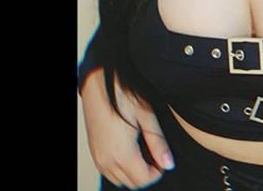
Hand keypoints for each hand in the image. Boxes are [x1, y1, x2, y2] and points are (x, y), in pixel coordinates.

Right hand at [81, 68, 174, 188]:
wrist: (98, 82)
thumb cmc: (121, 93)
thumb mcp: (146, 116)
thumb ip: (158, 143)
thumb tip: (169, 163)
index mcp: (121, 154)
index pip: (143, 180)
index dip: (158, 171)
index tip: (164, 158)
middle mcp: (106, 160)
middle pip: (131, 183)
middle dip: (146, 173)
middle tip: (155, 153)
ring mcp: (98, 157)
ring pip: (119, 179)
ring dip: (133, 171)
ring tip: (143, 149)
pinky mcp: (93, 151)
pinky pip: (108, 170)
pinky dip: (120, 166)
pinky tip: (129, 147)